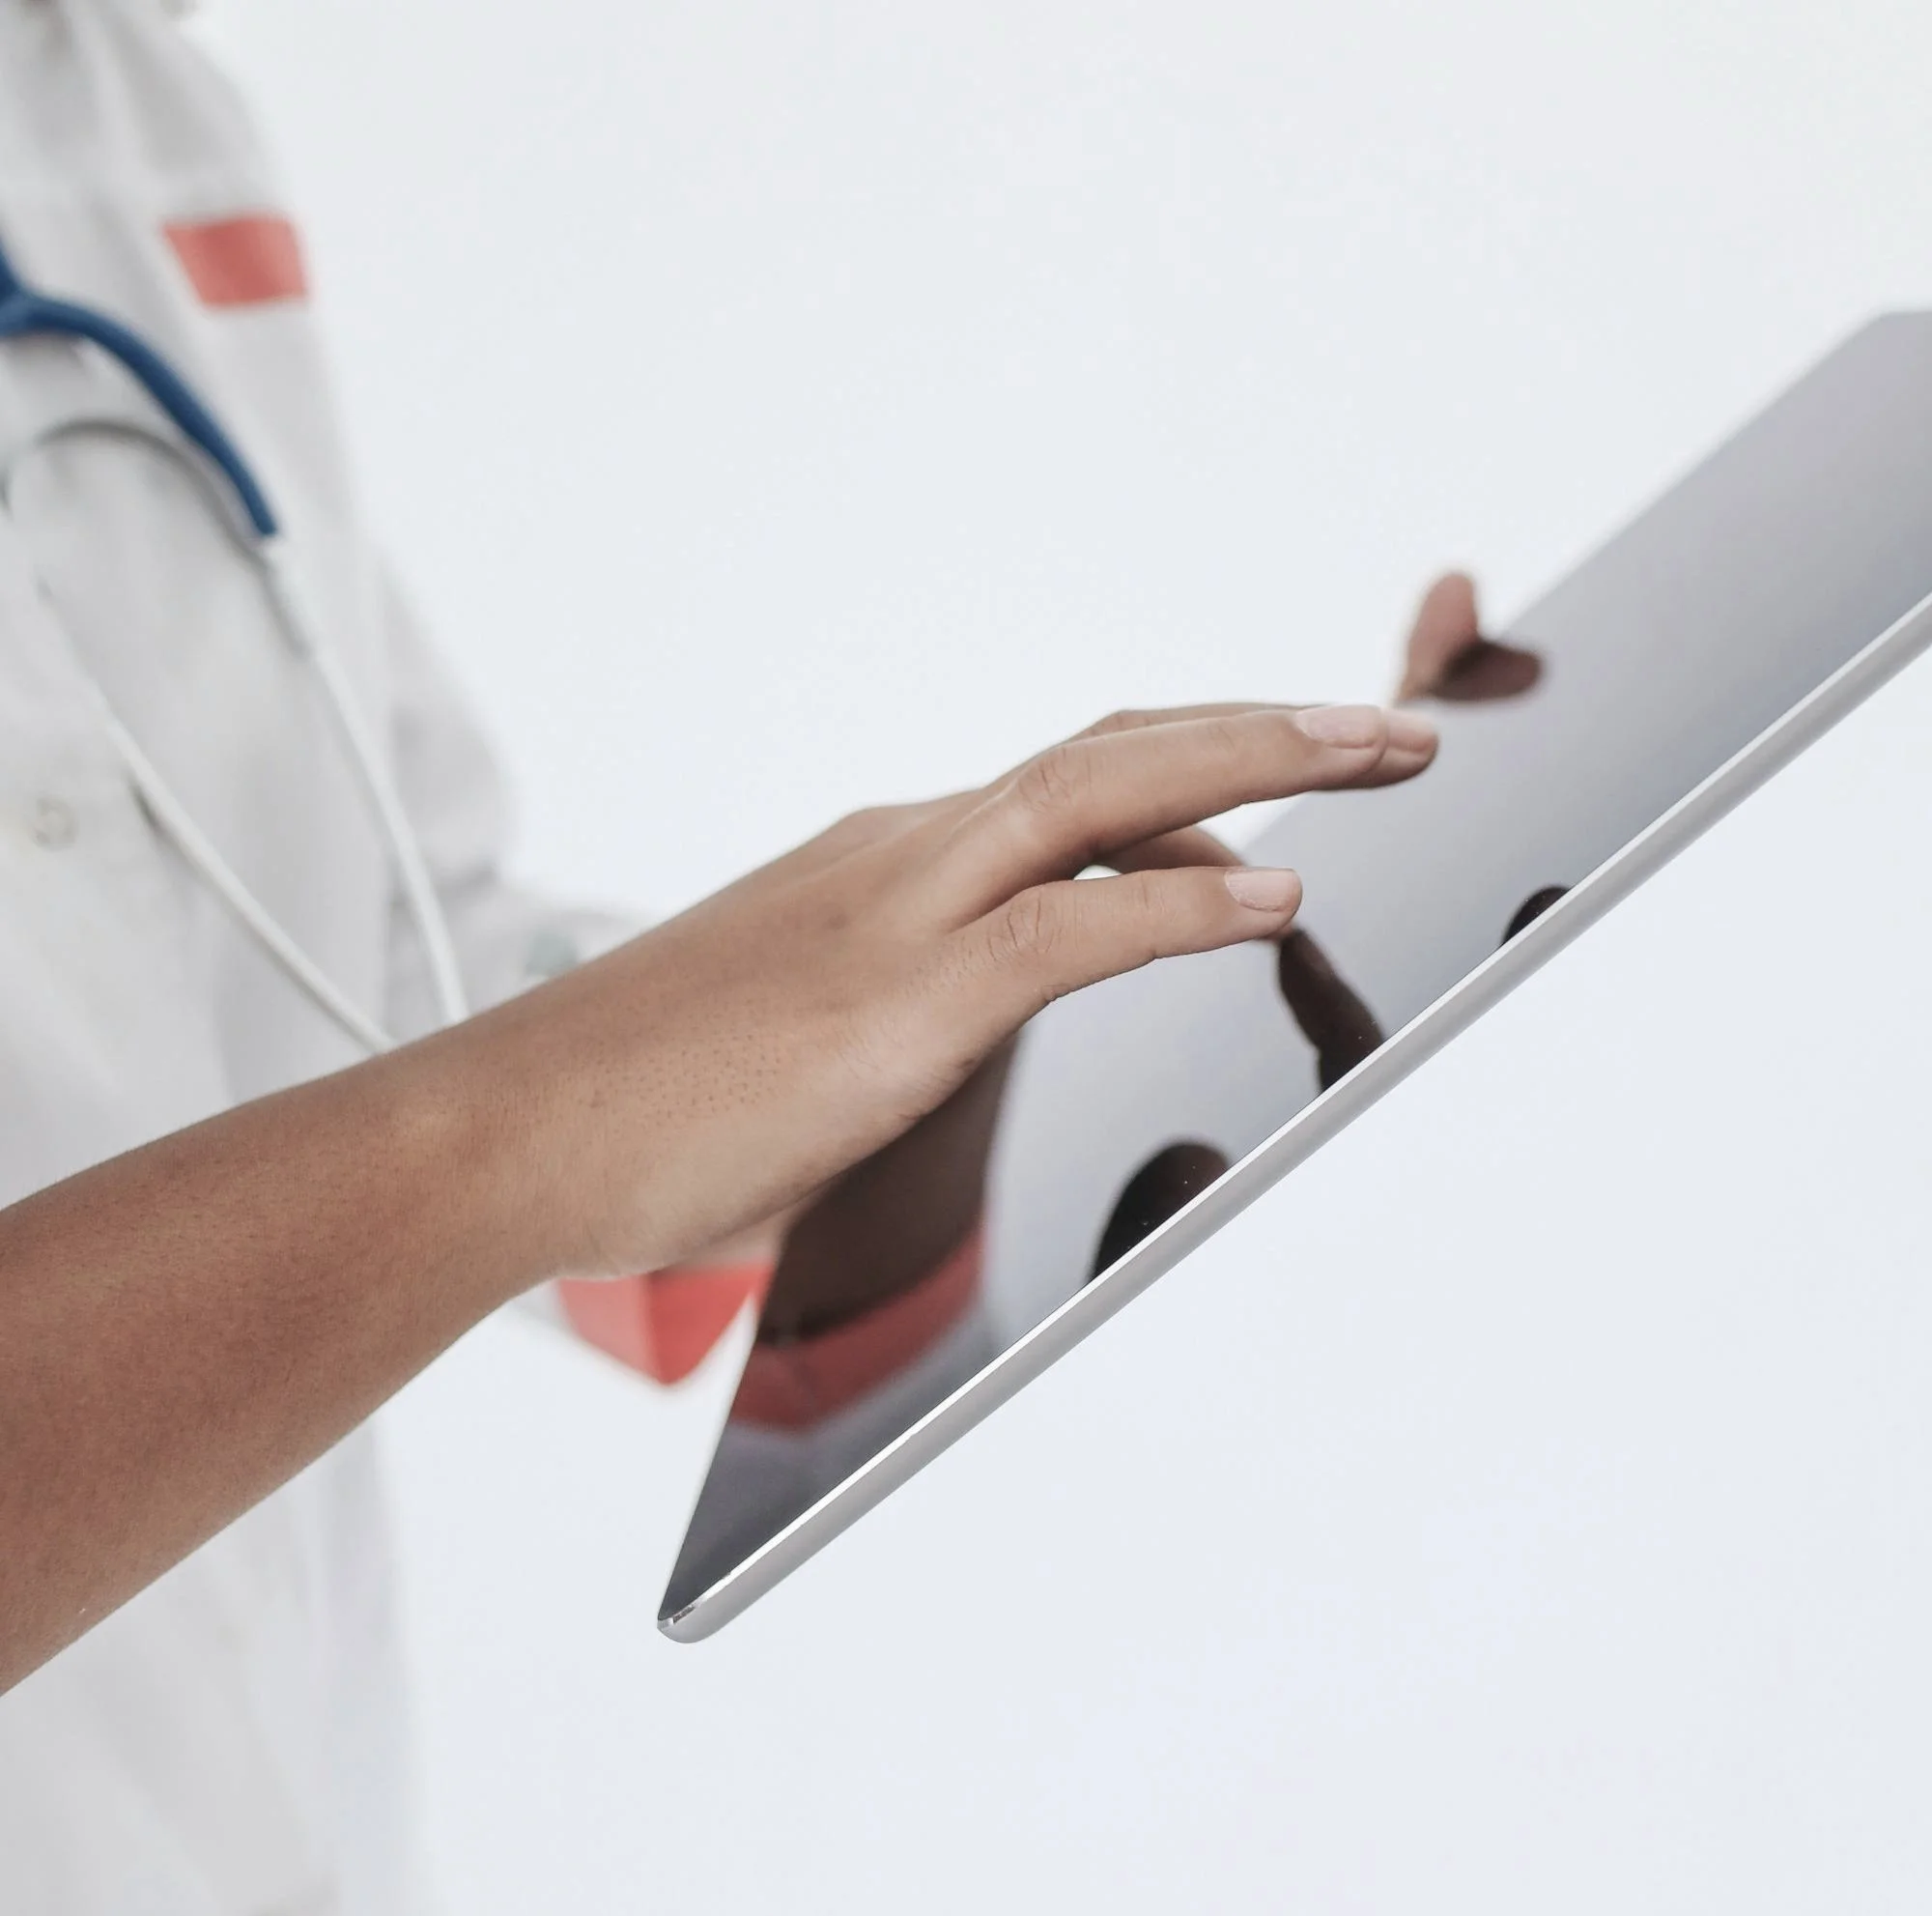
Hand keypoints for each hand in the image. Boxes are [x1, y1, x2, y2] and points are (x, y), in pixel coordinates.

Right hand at [668, 574, 1525, 1293]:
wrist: (505, 1131)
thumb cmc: (652, 1095)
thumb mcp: (820, 1021)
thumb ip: (931, 995)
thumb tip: (1019, 996)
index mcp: (894, 861)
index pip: (1079, 781)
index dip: (1203, 757)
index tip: (1297, 761)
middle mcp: (906, 855)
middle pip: (1116, 752)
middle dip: (1266, 725)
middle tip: (1389, 723)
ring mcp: (897, 916)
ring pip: (1102, 796)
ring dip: (1255, 761)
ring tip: (1374, 748)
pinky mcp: (889, 1005)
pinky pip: (1062, 931)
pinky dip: (1177, 910)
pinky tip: (1271, 897)